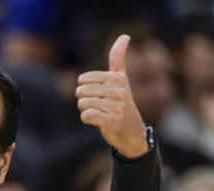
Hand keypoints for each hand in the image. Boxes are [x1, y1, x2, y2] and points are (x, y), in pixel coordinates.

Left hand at [76, 34, 148, 157]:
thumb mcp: (121, 79)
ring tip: (100, 113)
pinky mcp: (111, 120)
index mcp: (118, 78)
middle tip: (100, 105)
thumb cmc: (122, 103)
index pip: (84, 79)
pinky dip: (87, 119)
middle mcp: (118, 90)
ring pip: (82, 104)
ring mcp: (115, 106)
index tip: (100, 94)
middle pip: (80, 91)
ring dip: (86, 110)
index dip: (86, 88)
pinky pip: (86, 116)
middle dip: (85, 100)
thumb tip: (125, 35)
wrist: (132, 132)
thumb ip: (118, 59)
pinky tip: (98, 121)